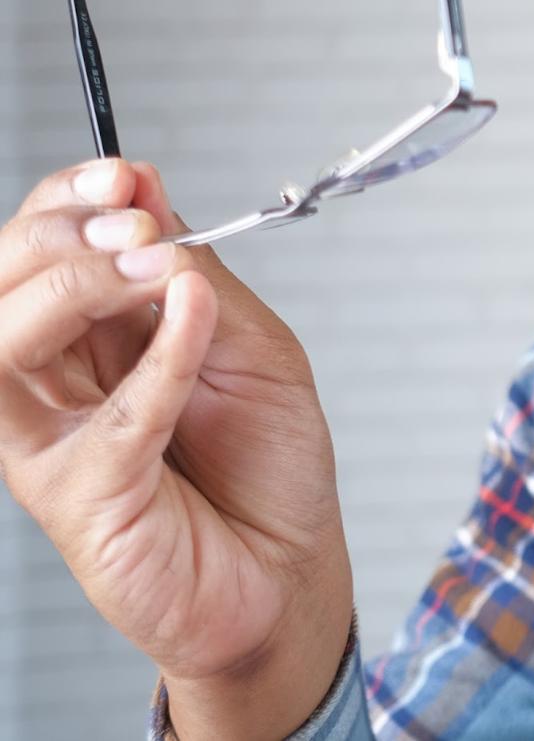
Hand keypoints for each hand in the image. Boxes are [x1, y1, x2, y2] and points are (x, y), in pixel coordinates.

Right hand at [0, 158, 351, 732]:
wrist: (290, 572)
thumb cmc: (265, 466)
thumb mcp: (252, 343)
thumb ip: (197, 272)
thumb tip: (142, 189)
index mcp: (86, 336)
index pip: (35, 247)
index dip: (66, 201)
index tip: (122, 177)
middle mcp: (51, 384)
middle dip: (61, 236)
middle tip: (135, 227)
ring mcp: (53, 441)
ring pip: (5, 345)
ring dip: (80, 288)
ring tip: (156, 270)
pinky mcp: (80, 496)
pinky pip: (107, 416)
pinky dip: (158, 358)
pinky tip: (195, 318)